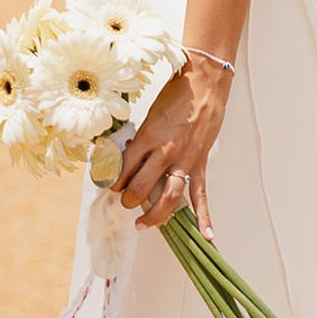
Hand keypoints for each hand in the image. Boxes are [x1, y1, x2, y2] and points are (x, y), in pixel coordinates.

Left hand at [111, 59, 230, 236]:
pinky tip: (206, 235)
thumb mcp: (150, 114)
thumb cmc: (177, 93)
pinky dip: (204, 217)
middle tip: (125, 200)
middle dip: (128, 199)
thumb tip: (130, 157)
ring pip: (167, 198)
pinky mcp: (200, 163)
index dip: (113, 181)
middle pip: (140, 188)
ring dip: (153, 216)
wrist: (205, 81)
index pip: (123, 169)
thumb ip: (141, 138)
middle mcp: (165, 152)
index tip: (110, 184)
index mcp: (148, 137)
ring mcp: (184, 160)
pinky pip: (201, 195)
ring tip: (143, 224)